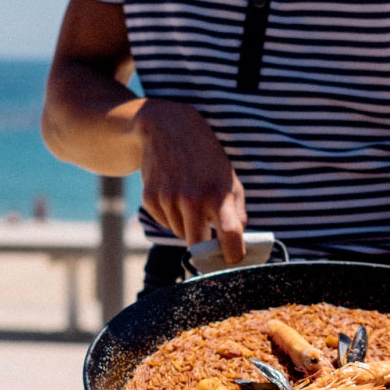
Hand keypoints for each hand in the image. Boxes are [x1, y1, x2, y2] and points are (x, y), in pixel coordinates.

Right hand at [134, 99, 246, 263]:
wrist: (166, 128)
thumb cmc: (206, 157)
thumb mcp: (229, 178)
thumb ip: (237, 212)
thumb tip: (239, 243)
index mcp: (218, 194)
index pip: (231, 236)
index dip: (233, 256)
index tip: (233, 261)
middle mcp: (193, 198)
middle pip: (199, 246)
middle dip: (205, 250)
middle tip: (210, 245)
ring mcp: (169, 199)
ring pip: (181, 235)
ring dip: (188, 227)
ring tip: (190, 200)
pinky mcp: (150, 199)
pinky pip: (165, 224)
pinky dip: (172, 217)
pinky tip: (174, 194)